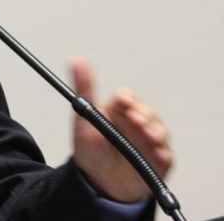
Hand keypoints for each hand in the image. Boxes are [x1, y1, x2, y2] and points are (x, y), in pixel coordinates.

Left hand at [71, 57, 172, 202]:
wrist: (98, 184)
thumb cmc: (90, 151)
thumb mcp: (84, 118)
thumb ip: (84, 89)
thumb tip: (77, 59)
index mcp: (118, 112)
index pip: (127, 99)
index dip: (127, 99)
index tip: (123, 102)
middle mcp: (136, 124)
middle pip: (147, 112)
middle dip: (144, 115)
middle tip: (135, 120)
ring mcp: (148, 142)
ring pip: (160, 130)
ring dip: (156, 131)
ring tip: (148, 136)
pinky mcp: (158, 160)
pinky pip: (166, 155)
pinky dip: (163, 153)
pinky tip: (157, 154)